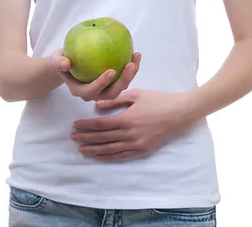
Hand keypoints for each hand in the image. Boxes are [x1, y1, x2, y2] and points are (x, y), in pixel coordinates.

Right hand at [49, 49, 140, 101]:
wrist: (67, 64)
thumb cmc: (61, 61)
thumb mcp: (56, 59)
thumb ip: (59, 62)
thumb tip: (65, 63)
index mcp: (80, 90)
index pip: (91, 91)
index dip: (102, 83)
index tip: (111, 70)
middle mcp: (94, 94)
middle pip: (111, 94)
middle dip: (123, 81)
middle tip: (130, 65)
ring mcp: (104, 90)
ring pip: (120, 87)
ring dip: (130, 75)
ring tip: (136, 58)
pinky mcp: (111, 83)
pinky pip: (123, 78)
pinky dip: (131, 68)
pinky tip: (135, 54)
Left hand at [71, 88, 193, 160]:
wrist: (178, 113)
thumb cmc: (157, 100)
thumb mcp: (135, 94)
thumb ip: (115, 100)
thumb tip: (97, 106)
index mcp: (127, 119)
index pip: (101, 125)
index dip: (86, 126)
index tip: (75, 126)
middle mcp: (130, 135)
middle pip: (103, 138)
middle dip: (86, 138)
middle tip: (72, 138)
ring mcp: (136, 145)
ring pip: (110, 149)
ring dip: (94, 149)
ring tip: (81, 149)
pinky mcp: (143, 151)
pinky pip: (122, 156)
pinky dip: (108, 156)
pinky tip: (99, 156)